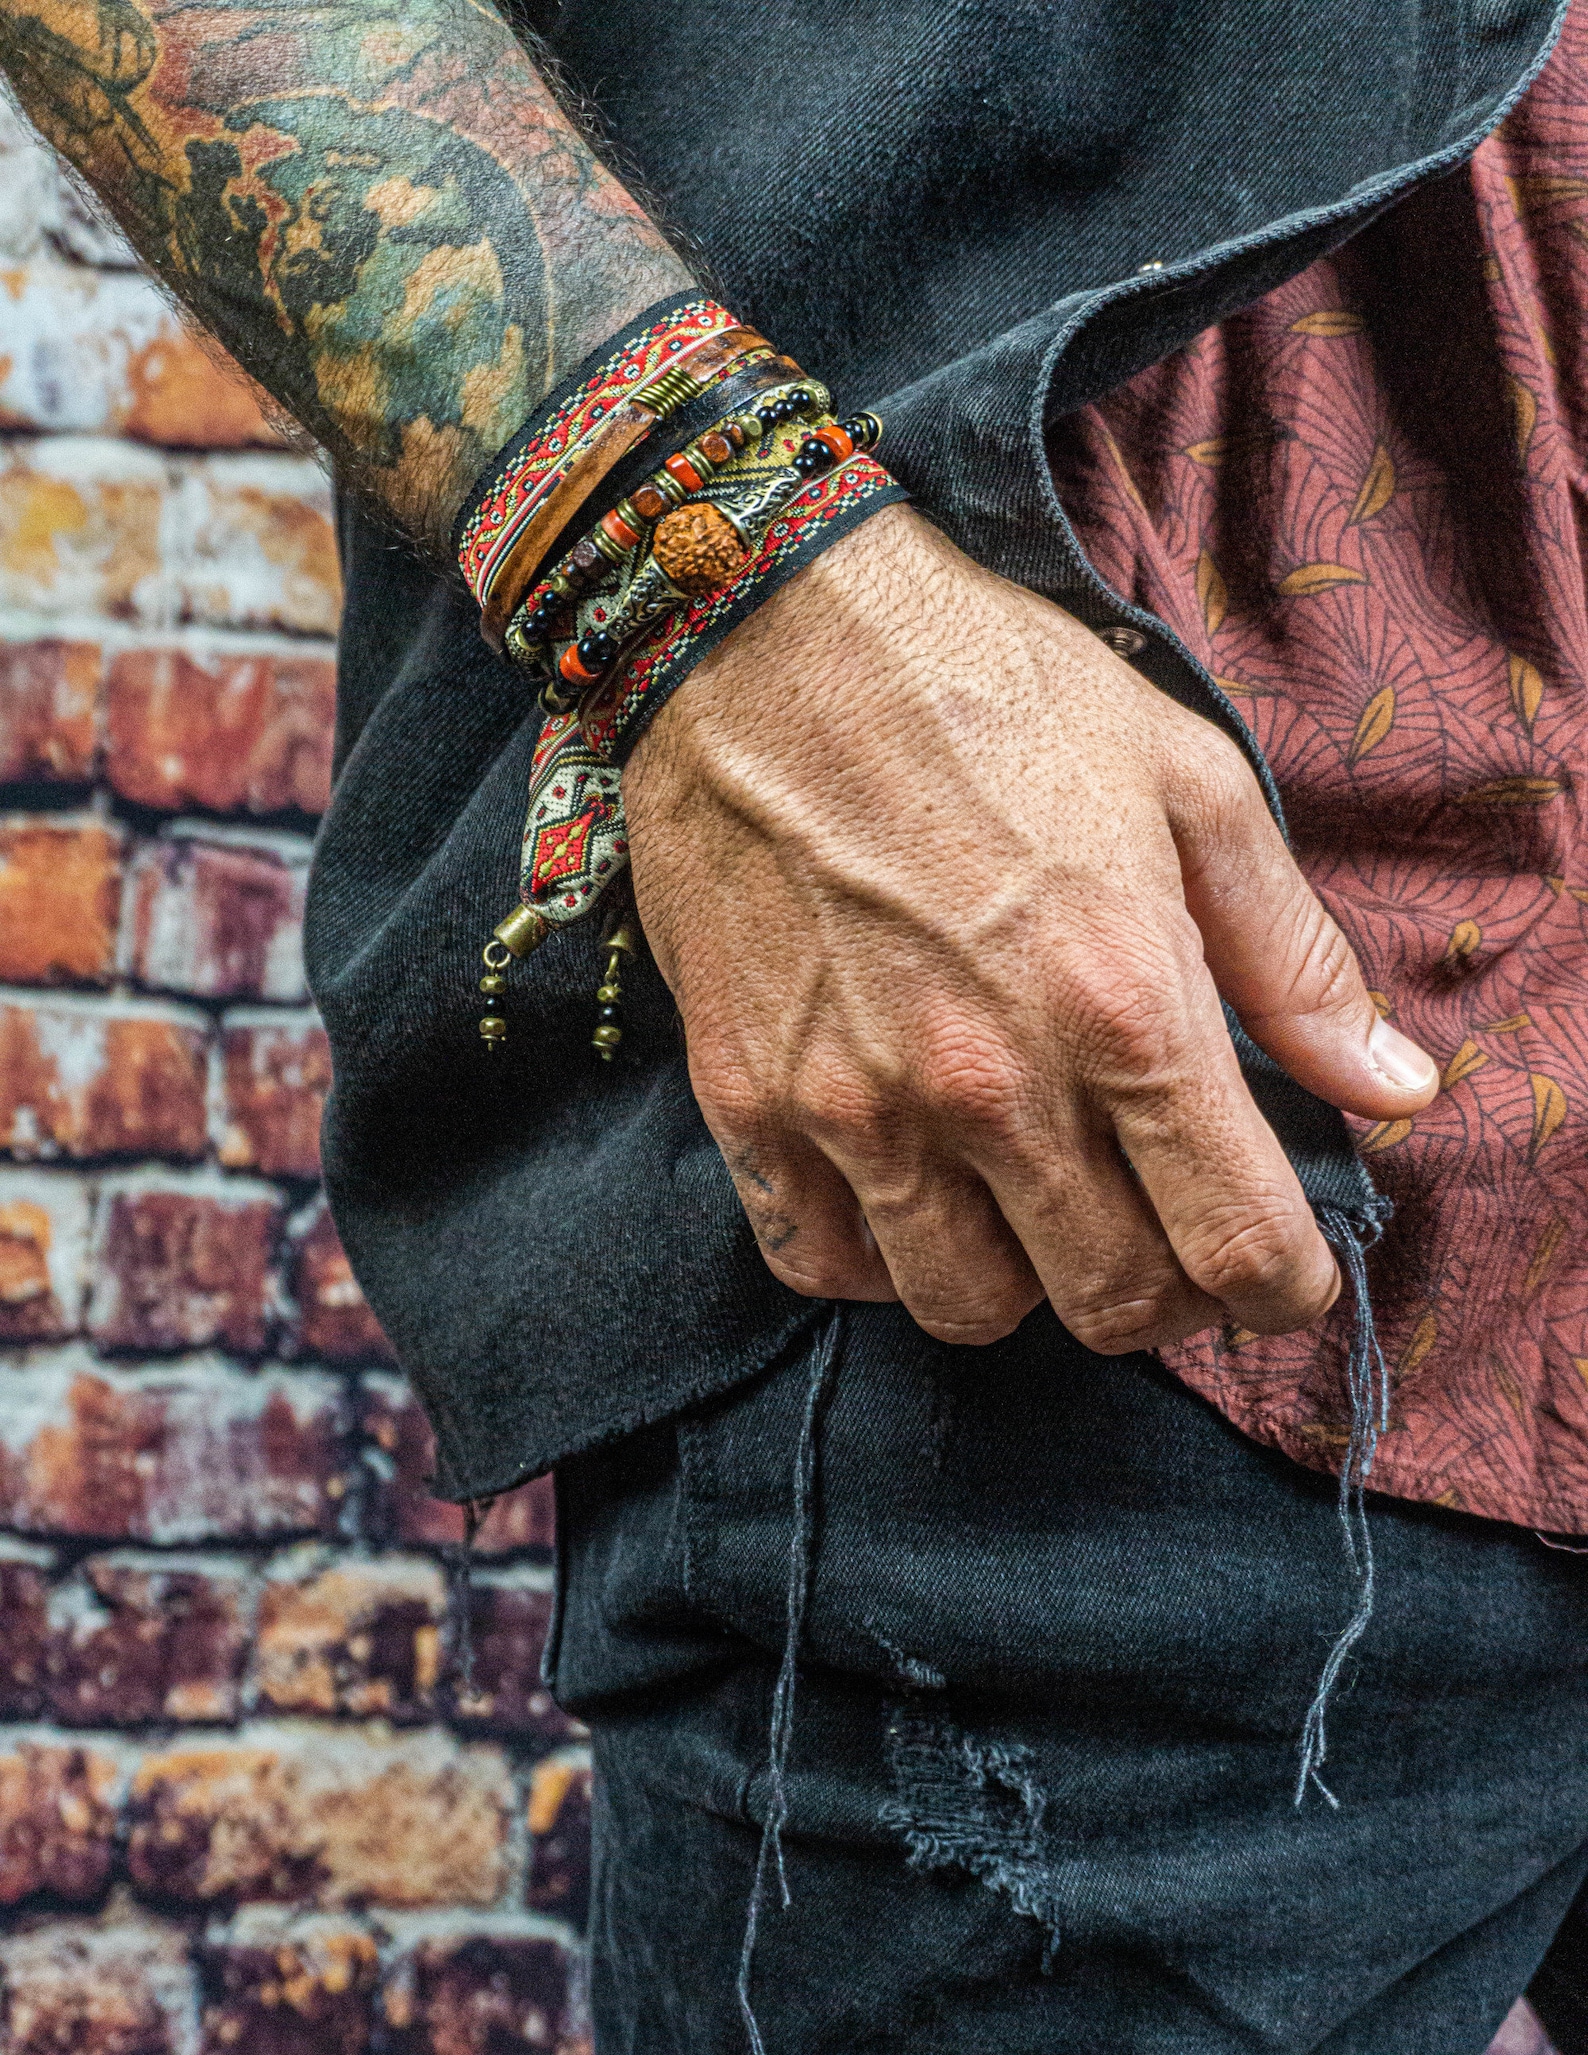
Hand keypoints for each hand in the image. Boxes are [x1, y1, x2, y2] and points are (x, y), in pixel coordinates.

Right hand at [621, 507, 1437, 1350]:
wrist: (760, 630)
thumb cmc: (987, 690)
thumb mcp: (1186, 784)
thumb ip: (1293, 958)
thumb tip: (1393, 1088)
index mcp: (1124, 1000)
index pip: (1236, 1243)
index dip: (1279, 1286)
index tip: (1277, 1268)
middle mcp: (992, 1081)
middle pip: (1110, 1303)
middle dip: (1165, 1291)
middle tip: (1162, 1232)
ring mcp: (857, 1104)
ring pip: (965, 1308)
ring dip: (1022, 1281)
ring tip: (1029, 1204)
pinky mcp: (749, 1102)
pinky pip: (823, 1265)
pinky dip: (878, 1258)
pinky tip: (909, 1188)